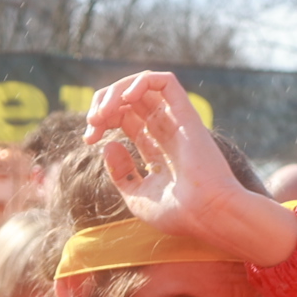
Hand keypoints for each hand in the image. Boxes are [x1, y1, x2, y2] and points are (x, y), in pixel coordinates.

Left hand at [84, 72, 296, 265]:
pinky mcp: (186, 114)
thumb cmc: (178, 214)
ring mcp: (176, 121)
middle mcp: (166, 131)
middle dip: (102, 104)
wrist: (208, 214)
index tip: (88, 140)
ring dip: (116, 90)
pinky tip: (126, 98)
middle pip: (129, 99)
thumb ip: (121, 173)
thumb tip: (109, 144)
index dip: (101, 121)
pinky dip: (142, 81)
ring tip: (102, 112)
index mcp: (157, 149)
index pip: (124, 118)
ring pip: (143, 85)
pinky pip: (165, 82)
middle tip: (92, 123)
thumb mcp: (138, 198)